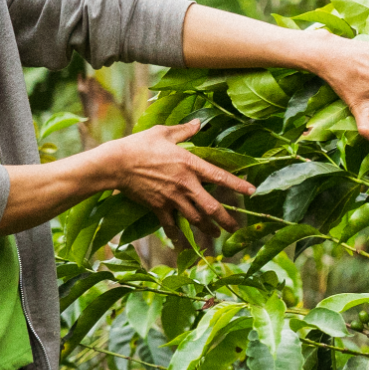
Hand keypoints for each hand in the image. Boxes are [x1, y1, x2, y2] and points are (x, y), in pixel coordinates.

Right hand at [105, 121, 254, 244]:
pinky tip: (184, 245)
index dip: (238, 184)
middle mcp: (185, 184)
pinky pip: (171, 226)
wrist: (116, 164)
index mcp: (189, 164)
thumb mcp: (163, 132)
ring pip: (195, 219)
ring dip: (208, 229)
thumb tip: (199, 123)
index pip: (219, 176)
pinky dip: (178, 237)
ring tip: (217, 235)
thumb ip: (184, 131)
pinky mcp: (158, 207)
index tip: (252, 191)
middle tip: (236, 228)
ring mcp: (172, 198)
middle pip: (211, 206)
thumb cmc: (139, 145)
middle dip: (226, 219)